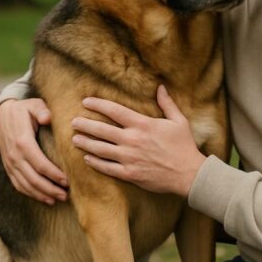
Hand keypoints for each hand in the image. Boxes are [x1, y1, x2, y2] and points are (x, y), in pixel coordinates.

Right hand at [0, 98, 67, 204]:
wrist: (2, 115)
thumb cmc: (23, 110)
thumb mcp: (33, 105)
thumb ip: (41, 110)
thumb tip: (48, 118)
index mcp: (22, 142)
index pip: (40, 164)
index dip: (54, 175)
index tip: (67, 181)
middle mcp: (14, 155)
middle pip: (33, 178)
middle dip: (50, 189)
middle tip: (66, 195)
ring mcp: (10, 163)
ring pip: (25, 185)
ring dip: (41, 194)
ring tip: (57, 199)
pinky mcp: (8, 167)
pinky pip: (18, 184)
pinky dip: (30, 193)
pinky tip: (44, 198)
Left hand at [71, 85, 205, 196]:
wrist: (189, 174)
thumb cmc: (184, 146)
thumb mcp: (179, 121)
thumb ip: (167, 104)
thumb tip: (160, 87)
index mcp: (143, 124)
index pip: (115, 111)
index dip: (98, 104)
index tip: (86, 101)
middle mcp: (132, 140)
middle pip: (102, 130)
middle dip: (85, 124)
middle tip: (73, 121)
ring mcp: (129, 158)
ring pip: (100, 149)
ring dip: (85, 143)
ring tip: (75, 138)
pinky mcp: (129, 174)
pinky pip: (107, 168)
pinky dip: (95, 163)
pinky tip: (87, 159)